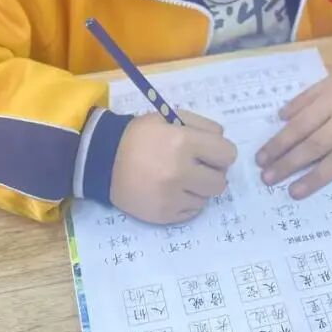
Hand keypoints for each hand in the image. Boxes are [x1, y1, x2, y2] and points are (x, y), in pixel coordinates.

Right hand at [111, 111, 237, 224]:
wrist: (103, 161)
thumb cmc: (139, 136)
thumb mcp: (168, 117)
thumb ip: (201, 125)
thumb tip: (222, 142)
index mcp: (183, 142)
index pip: (228, 154)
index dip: (221, 153)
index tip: (210, 154)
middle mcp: (180, 171)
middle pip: (220, 181)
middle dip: (212, 173)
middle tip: (196, 168)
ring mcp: (172, 196)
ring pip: (207, 198)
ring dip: (198, 189)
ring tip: (180, 180)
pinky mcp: (164, 214)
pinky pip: (192, 212)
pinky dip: (186, 202)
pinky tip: (171, 192)